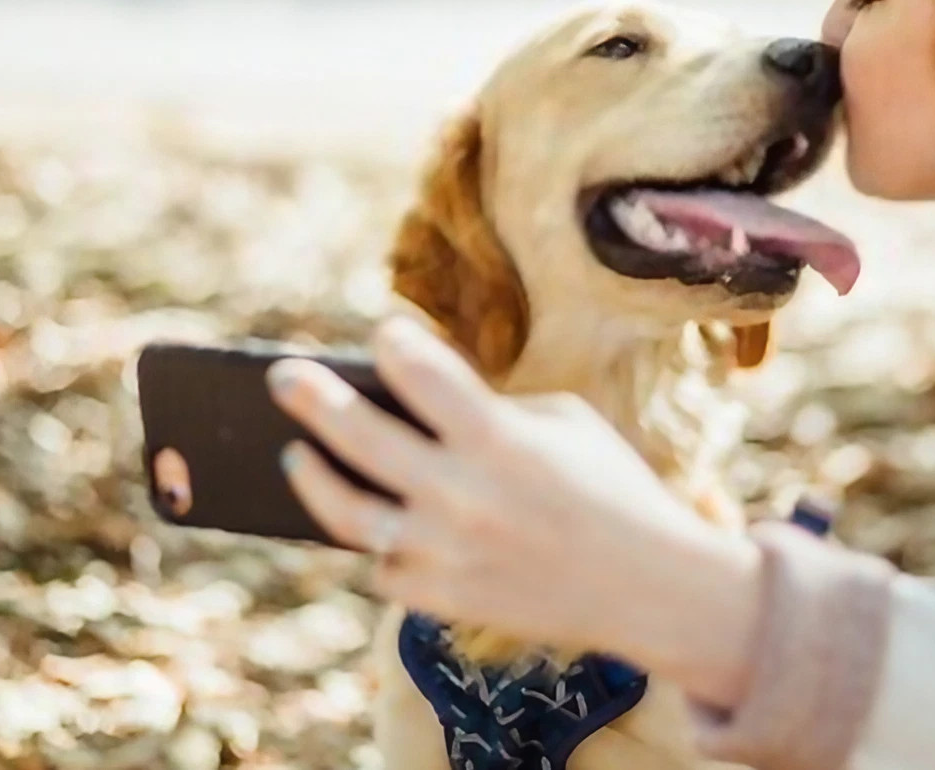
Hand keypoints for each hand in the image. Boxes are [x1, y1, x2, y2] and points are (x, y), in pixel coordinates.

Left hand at [268, 317, 763, 706]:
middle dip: (311, 398)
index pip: (419, 372)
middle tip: (282, 376)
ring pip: (348, 513)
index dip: (394, 344)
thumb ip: (492, 406)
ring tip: (292, 456)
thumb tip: (415, 398)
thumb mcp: (566, 424)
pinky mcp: (443, 600)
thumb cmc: (611, 489)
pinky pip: (384, 566)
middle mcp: (464, 495)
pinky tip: (369, 521)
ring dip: (313, 478)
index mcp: (501, 439)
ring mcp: (447, 553)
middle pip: (360, 437)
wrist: (652, 589)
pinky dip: (377, 544)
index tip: (383, 335)